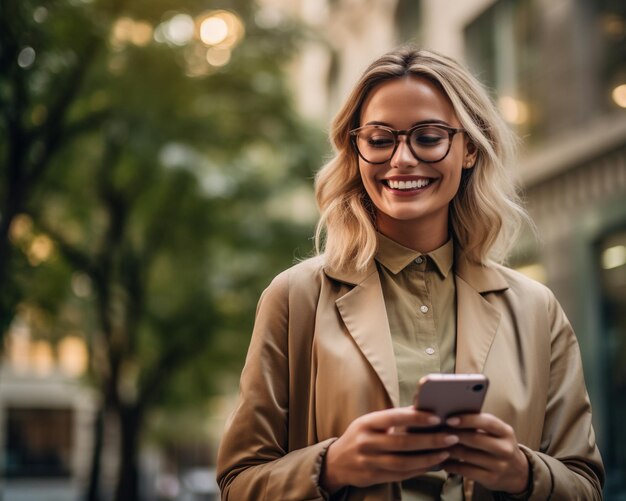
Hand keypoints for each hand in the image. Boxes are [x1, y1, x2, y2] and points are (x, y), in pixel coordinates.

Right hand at [320, 407, 459, 493]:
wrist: (335, 462)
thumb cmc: (359, 437)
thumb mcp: (369, 423)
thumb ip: (392, 419)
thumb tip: (421, 410)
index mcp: (366, 423)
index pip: (394, 417)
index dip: (416, 418)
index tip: (436, 417)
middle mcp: (366, 442)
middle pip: (402, 442)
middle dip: (429, 440)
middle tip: (450, 437)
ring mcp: (368, 461)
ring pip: (403, 462)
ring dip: (427, 458)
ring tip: (445, 452)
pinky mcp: (372, 477)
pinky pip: (399, 475)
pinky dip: (418, 470)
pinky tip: (432, 465)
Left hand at [442, 413, 528, 493]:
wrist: (517, 472)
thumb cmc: (498, 445)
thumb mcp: (497, 433)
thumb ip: (479, 423)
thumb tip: (450, 415)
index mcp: (506, 432)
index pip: (486, 422)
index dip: (467, 420)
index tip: (449, 419)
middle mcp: (505, 449)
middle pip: (475, 439)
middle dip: (454, 435)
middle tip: (438, 432)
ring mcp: (499, 466)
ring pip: (468, 456)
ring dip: (449, 450)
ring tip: (437, 445)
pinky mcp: (491, 479)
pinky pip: (466, 471)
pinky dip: (452, 466)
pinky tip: (443, 462)